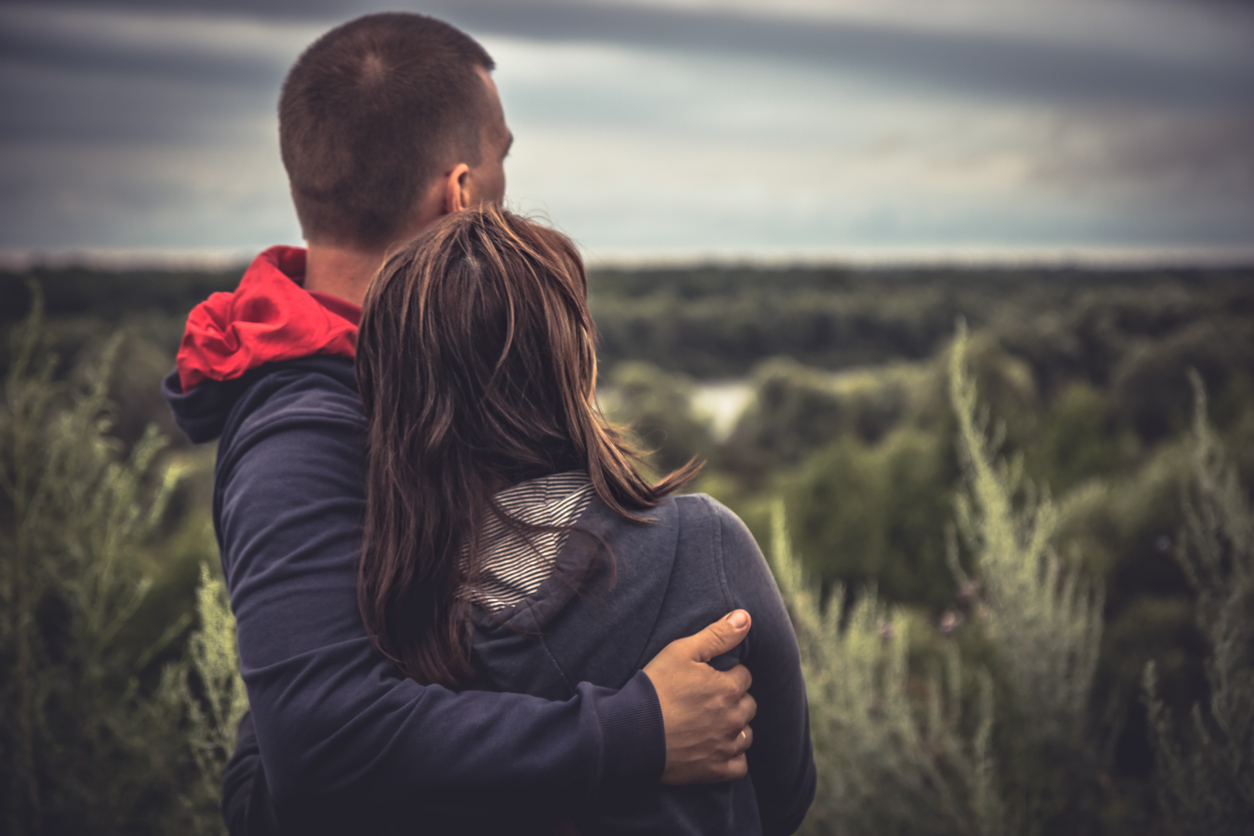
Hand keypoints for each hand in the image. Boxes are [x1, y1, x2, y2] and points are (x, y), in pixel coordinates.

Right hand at [643, 610, 756, 784]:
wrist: (631, 732)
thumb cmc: (655, 688)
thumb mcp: (682, 651)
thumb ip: (718, 634)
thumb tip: (746, 616)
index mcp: (728, 689)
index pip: (744, 676)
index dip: (726, 674)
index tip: (708, 677)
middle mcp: (733, 718)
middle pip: (748, 704)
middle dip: (734, 699)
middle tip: (708, 698)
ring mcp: (725, 747)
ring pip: (746, 734)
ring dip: (736, 727)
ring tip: (713, 722)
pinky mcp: (714, 770)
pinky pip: (740, 765)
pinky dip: (733, 757)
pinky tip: (718, 748)